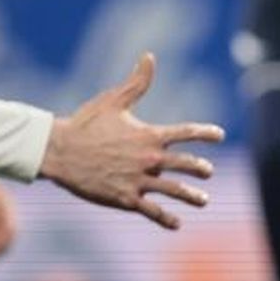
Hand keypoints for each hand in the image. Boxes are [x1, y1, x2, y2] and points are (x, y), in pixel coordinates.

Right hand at [39, 52, 225, 229]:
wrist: (59, 152)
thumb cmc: (86, 123)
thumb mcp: (114, 100)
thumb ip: (137, 82)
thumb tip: (149, 56)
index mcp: (149, 135)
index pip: (187, 133)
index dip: (205, 133)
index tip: (219, 135)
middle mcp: (149, 159)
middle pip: (186, 165)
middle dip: (200, 169)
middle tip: (208, 172)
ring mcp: (138, 181)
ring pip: (174, 190)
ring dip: (192, 196)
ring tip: (204, 200)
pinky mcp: (125, 199)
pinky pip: (152, 212)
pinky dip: (166, 219)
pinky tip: (176, 224)